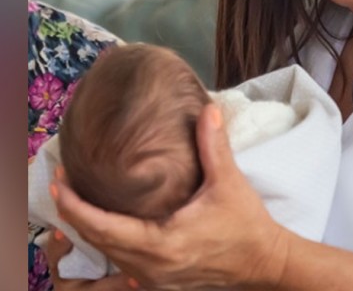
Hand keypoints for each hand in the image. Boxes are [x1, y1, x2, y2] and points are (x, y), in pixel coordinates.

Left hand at [51, 104, 290, 290]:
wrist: (264, 262)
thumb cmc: (247, 224)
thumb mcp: (230, 183)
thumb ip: (214, 145)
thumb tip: (207, 109)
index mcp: (162, 244)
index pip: (102, 226)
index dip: (74, 205)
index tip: (59, 180)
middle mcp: (151, 268)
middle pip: (97, 241)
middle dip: (74, 213)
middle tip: (61, 182)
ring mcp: (154, 280)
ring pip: (108, 255)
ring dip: (89, 228)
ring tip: (76, 199)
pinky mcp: (160, 283)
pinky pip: (122, 263)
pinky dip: (108, 242)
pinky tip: (105, 225)